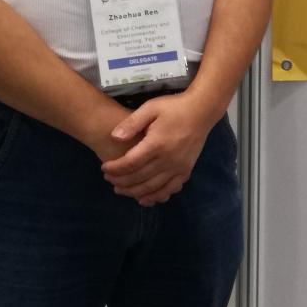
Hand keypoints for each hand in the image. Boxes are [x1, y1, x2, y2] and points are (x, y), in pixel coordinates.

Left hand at [100, 92, 217, 205]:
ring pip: (152, 187)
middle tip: (108, 179)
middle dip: (120, 181)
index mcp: (156, 144)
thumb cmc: (174, 107)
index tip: (104, 168)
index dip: (115, 168)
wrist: (202, 110)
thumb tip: (114, 137)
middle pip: (139, 178)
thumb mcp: (151, 108)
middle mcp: (167, 159)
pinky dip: (155, 197)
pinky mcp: (186, 170)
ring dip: (134, 192)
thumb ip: (132, 123)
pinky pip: (169, 189)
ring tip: (120, 190)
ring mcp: (178, 167)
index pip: (130, 163)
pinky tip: (144, 199)